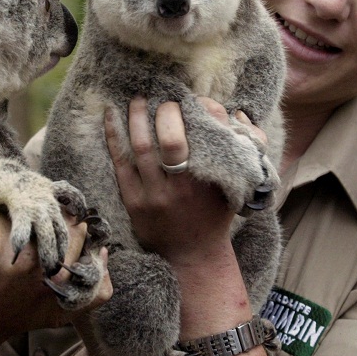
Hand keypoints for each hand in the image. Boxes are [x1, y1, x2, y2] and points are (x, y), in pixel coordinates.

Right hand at [0, 153, 111, 355]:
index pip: (35, 198)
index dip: (37, 189)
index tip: (30, 193)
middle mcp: (23, 264)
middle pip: (62, 220)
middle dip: (59, 210)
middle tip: (51, 209)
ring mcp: (43, 290)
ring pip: (80, 246)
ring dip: (79, 233)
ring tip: (70, 226)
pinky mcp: (55, 311)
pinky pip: (94, 290)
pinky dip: (99, 272)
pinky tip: (95, 256)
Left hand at [105, 96, 239, 264]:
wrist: (192, 256)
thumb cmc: (216, 215)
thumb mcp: (237, 184)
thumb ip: (245, 150)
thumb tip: (237, 114)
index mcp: (213, 177)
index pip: (211, 131)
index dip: (204, 108)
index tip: (196, 100)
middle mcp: (184, 186)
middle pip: (173, 139)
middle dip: (167, 110)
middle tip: (165, 100)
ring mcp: (156, 195)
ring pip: (142, 146)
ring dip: (138, 116)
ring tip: (138, 99)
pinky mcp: (134, 201)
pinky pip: (120, 162)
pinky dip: (114, 135)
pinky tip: (111, 114)